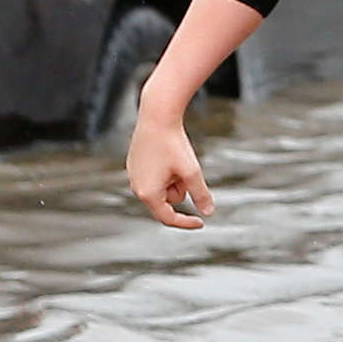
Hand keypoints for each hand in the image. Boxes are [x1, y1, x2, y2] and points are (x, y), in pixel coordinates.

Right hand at [127, 109, 212, 229]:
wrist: (157, 118)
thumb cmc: (173, 145)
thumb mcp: (192, 172)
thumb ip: (200, 195)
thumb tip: (208, 212)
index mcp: (148, 193)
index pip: (167, 218)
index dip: (186, 222)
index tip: (201, 223)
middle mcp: (136, 187)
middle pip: (168, 200)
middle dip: (182, 189)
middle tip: (186, 169)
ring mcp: (134, 176)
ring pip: (164, 188)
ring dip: (175, 179)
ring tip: (176, 159)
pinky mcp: (135, 165)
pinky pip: (156, 176)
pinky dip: (168, 171)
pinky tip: (167, 154)